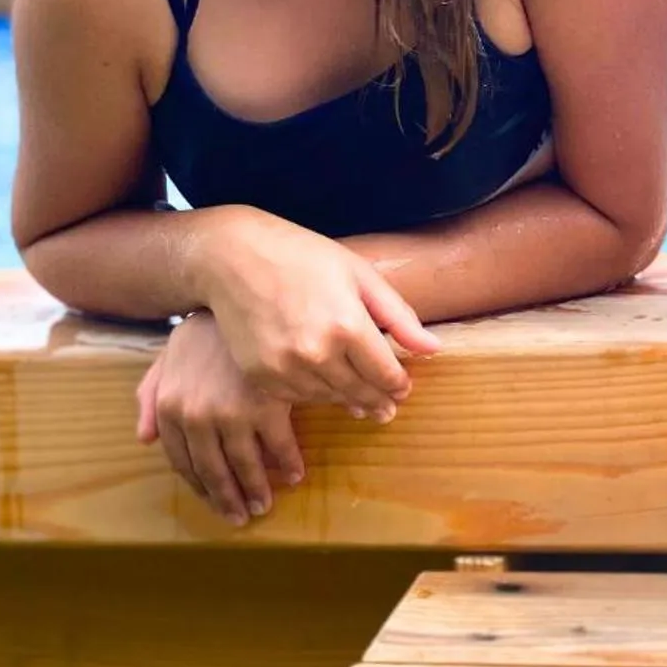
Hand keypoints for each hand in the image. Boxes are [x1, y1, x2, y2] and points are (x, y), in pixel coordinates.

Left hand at [136, 312, 305, 526]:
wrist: (239, 295)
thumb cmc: (204, 329)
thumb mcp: (167, 358)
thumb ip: (150, 396)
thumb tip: (143, 439)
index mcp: (169, 409)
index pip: (184, 463)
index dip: (201, 487)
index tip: (215, 501)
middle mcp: (196, 418)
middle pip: (214, 472)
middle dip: (229, 500)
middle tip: (242, 516)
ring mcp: (232, 414)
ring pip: (247, 467)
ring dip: (258, 491)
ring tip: (265, 504)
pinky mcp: (267, 405)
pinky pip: (280, 447)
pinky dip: (288, 464)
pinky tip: (294, 473)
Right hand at [195, 208, 441, 412]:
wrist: (233, 258)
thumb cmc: (302, 257)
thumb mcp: (359, 274)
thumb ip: (398, 315)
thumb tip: (433, 348)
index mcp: (348, 324)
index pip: (386, 374)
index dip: (399, 385)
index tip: (403, 388)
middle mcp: (317, 352)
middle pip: (360, 392)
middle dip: (378, 401)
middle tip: (388, 410)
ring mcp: (285, 367)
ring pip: (329, 398)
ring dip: (348, 402)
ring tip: (361, 406)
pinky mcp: (260, 376)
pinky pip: (297, 398)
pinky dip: (314, 396)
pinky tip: (324, 391)